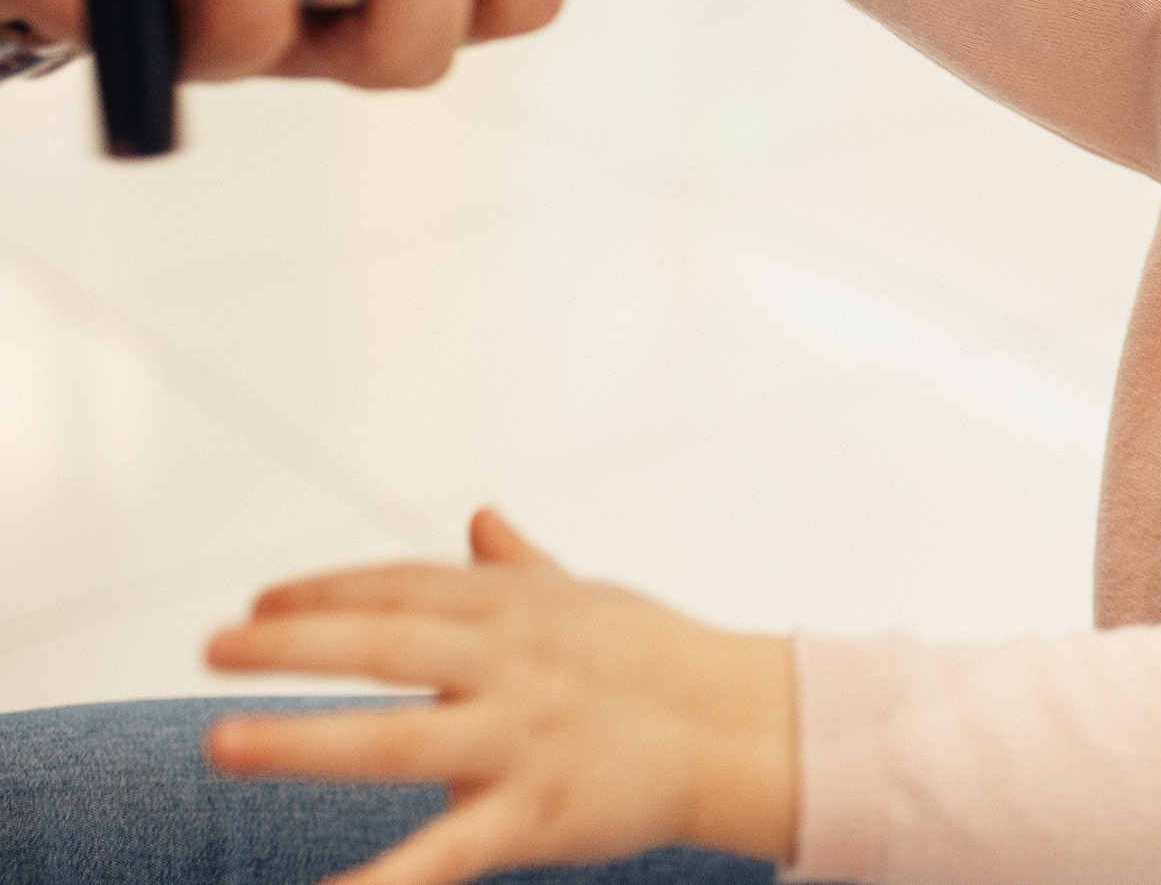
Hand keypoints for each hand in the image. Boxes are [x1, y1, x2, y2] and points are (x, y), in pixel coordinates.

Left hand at [207, 510, 798, 884]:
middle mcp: (513, 664)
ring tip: (219, 744)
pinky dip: (380, 884)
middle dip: (293, 643)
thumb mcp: (590, 599)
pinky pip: (445, 854)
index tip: (259, 602)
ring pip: (397, 739)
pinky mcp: (536, 811)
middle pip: (387, 643)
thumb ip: (521, 564)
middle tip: (210, 647)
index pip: (405, 586)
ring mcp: (522, 737)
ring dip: (303, 741)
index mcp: (521, 609)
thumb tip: (479, 515)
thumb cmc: (661, 662)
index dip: (327, 590)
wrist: (748, 727)